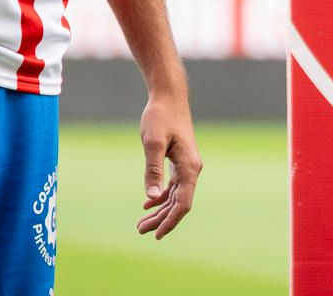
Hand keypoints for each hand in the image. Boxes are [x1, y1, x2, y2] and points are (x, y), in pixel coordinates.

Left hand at [136, 90, 200, 238]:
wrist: (169, 96)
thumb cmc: (160, 116)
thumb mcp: (153, 143)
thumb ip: (153, 170)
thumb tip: (150, 197)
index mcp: (189, 167)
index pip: (183, 203)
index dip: (170, 221)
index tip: (156, 235)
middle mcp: (191, 169)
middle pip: (179, 203)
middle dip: (161, 220)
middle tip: (140, 231)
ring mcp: (187, 165)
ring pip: (175, 196)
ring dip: (160, 210)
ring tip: (142, 223)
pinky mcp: (180, 160)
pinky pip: (173, 185)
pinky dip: (161, 196)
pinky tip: (148, 203)